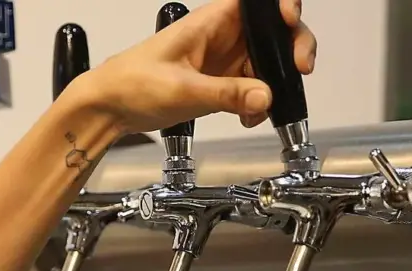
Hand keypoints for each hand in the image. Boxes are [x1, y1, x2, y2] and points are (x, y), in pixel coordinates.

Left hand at [75, 0, 316, 134]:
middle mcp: (224, 37)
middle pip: (273, 33)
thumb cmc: (132, 83)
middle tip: (300, 69)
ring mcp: (225, 62)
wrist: (111, 108)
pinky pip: (253, 91)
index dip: (281, 6)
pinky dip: (257, 105)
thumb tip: (266, 97)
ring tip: (260, 109)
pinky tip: (247, 118)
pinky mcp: (222, 85)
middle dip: (292, 49)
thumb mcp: (183, 89)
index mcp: (212, 22)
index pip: (256, 1)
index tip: (290, 22)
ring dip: (274, 87)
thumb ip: (227, 95)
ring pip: (268, 65)